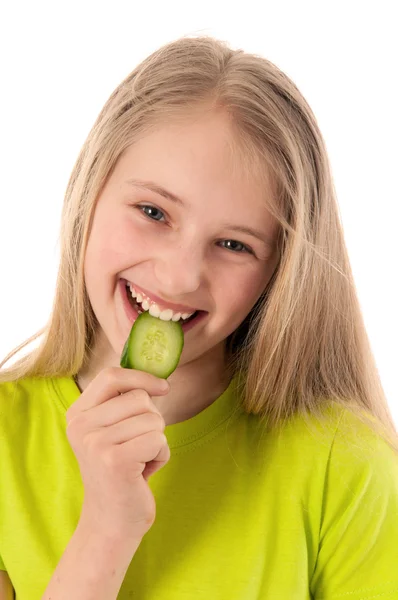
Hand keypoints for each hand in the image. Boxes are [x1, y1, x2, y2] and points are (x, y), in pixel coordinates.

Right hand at [66, 366, 169, 541]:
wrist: (111, 521)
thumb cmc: (120, 471)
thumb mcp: (112, 431)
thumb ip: (123, 403)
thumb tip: (159, 378)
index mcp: (77, 414)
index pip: (111, 376)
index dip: (141, 377)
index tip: (163, 388)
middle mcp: (81, 426)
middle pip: (139, 398)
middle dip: (152, 420)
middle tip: (138, 446)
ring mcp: (95, 443)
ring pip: (153, 420)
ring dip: (157, 441)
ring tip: (139, 460)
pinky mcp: (115, 461)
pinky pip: (159, 440)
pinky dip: (161, 456)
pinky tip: (144, 473)